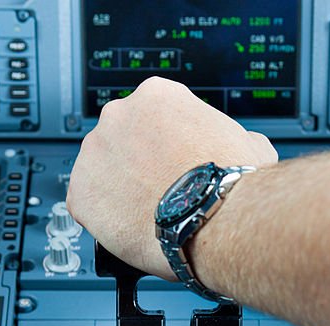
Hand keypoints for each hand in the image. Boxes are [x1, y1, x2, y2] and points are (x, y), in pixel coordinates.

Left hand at [66, 77, 277, 279]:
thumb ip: (231, 136)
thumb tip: (241, 145)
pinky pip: (86, 203)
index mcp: (157, 95)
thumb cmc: (232, 185)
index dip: (166, 142)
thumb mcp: (249, 143)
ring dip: (119, 187)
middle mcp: (118, 115)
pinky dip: (103, 216)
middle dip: (139, 162)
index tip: (173, 160)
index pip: (153, 114)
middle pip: (122, 138)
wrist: (215, 222)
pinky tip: (129, 226)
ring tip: (146, 212)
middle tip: (160, 188)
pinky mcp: (80, 193)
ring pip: (102, 170)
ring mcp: (94, 153)